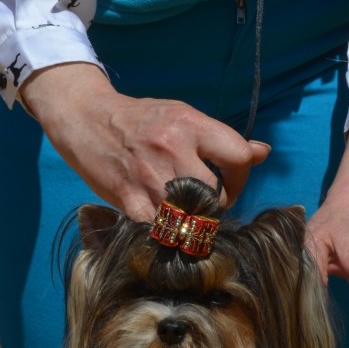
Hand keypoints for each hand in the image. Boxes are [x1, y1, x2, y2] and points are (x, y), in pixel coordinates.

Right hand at [19, 63, 270, 220]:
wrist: (85, 117)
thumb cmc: (140, 120)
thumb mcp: (182, 116)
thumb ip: (221, 139)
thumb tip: (263, 152)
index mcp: (190, 125)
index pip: (239, 157)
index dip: (241, 177)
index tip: (228, 183)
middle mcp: (172, 148)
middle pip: (218, 195)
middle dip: (217, 206)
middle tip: (206, 204)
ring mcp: (150, 176)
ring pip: (192, 217)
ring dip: (194, 223)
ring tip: (186, 214)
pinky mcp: (129, 199)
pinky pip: (162, 229)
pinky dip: (166, 231)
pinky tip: (163, 221)